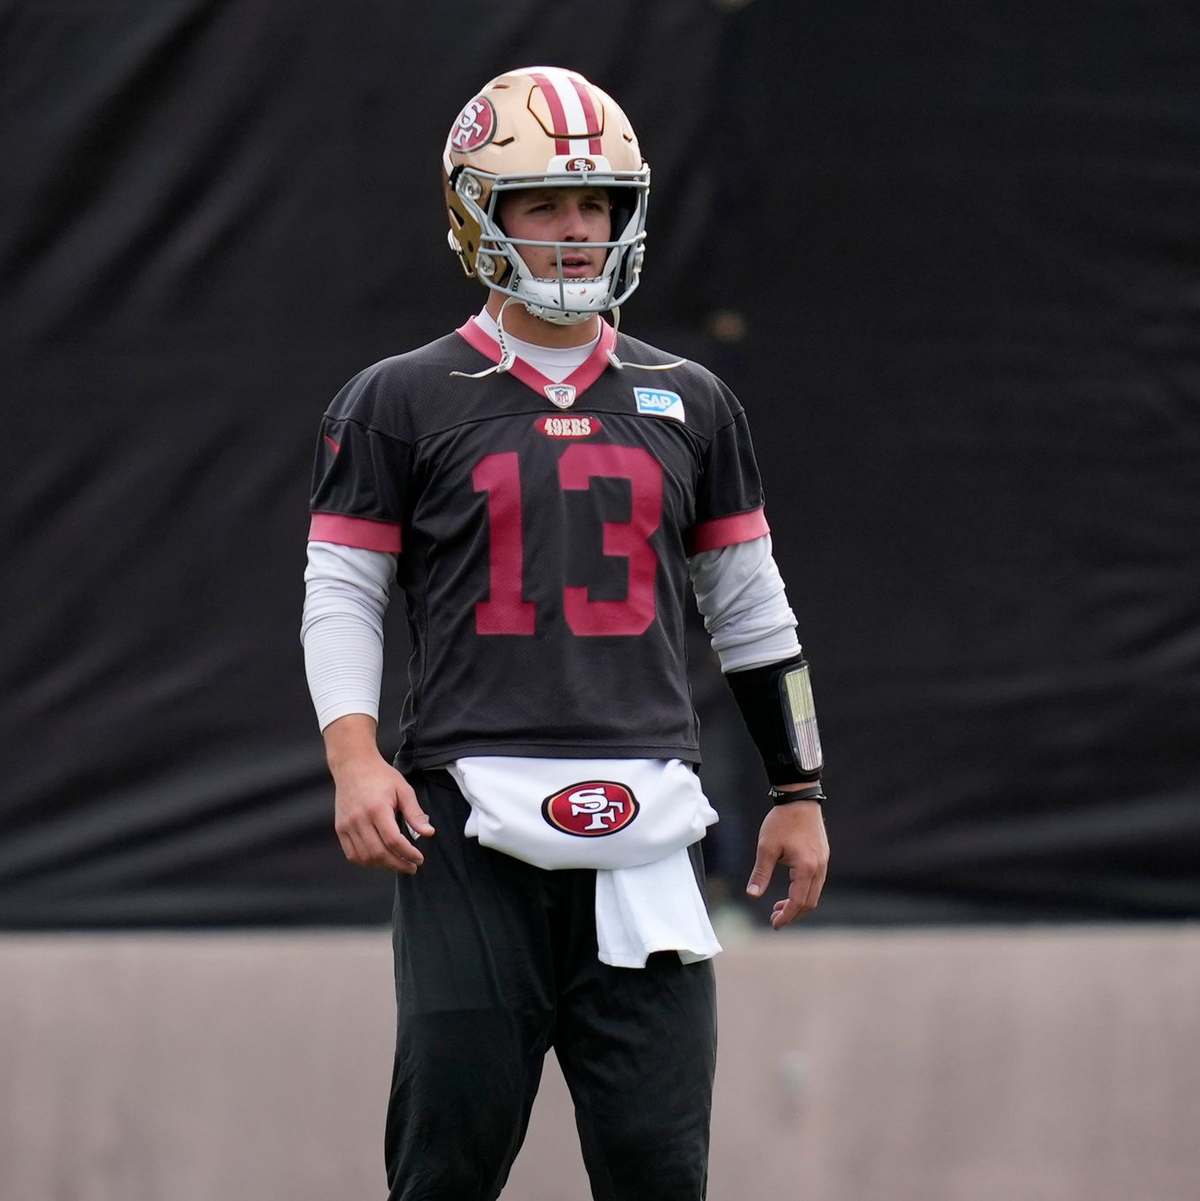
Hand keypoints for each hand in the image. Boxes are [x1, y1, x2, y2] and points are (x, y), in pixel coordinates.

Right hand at [324, 715, 434, 872]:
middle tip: (411, 866)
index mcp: (377, 808)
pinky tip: (380, 859)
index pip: (394, 840)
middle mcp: (359, 819)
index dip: (408, 854)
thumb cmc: (380, 776)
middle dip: (398, 864)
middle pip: (378, 853)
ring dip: (383, 865)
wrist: (353, 765)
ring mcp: (347, 825)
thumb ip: (415, 813)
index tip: (419, 859)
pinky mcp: (340, 828)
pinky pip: (352, 854)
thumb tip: (428, 833)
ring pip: (365, 857)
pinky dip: (367, 861)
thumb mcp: (403, 790)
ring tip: (397, 863)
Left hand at [745, 799, 828, 927]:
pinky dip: (804, 891)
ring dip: (798, 903)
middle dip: (792, 914)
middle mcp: (819, 868)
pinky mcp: (823, 857)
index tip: (774, 924)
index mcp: (806, 868)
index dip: (786, 916)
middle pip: (810, 902)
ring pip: (814, 893)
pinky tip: (790, 889)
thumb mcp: (766, 848)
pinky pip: (816, 882)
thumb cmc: (781, 822)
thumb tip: (753, 895)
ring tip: (779, 906)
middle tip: (774, 918)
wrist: (799, 800)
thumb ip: (761, 873)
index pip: (798, 902)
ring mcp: (823, 863)